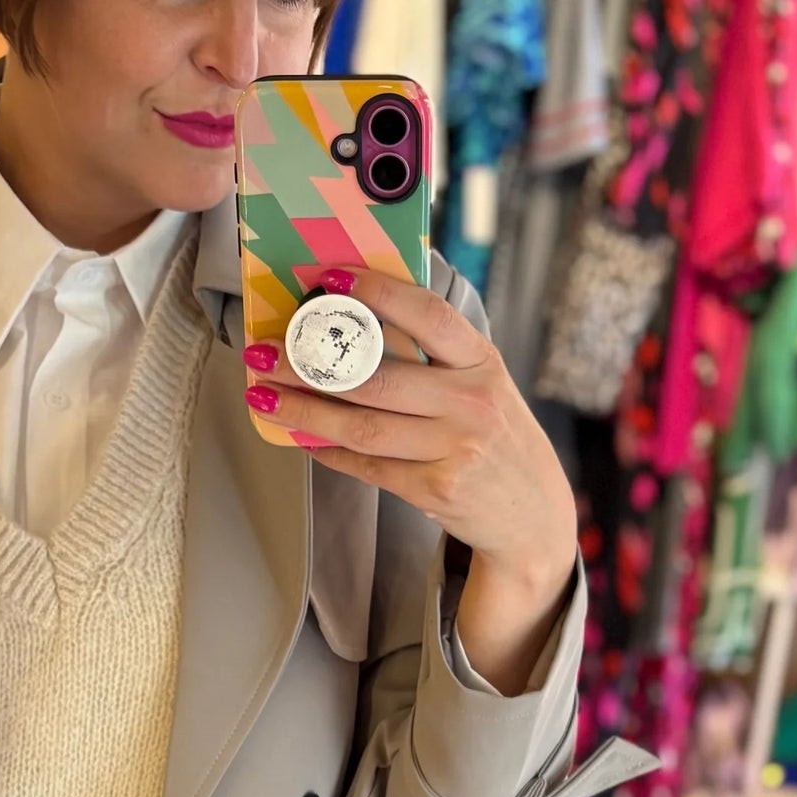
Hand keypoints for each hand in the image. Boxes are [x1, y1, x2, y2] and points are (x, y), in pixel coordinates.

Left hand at [243, 269, 577, 691]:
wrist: (533, 515)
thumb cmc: (495, 438)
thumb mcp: (483, 385)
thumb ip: (436, 357)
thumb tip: (352, 326)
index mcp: (482, 362)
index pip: (427, 315)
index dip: (376, 294)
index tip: (327, 280)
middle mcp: (471, 402)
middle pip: (376, 377)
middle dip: (310, 362)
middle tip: (264, 352)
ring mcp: (454, 449)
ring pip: (362, 425)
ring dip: (304, 409)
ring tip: (263, 395)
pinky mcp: (435, 489)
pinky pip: (367, 465)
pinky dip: (327, 449)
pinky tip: (300, 435)